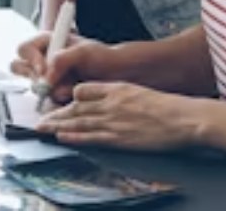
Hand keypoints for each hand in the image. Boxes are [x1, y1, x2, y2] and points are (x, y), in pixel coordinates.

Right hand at [10, 32, 112, 104]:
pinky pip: (46, 101)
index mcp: (48, 42)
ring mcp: (48, 78)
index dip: (31, 59)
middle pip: (20, 68)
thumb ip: (62, 59)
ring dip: (52, 90)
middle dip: (36, 77)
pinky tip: (73, 94)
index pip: (24, 49)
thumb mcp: (84, 52)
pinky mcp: (55, 93)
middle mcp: (44, 59)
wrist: (117, 75)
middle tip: (51, 81)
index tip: (43, 69)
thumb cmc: (103, 57)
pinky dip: (58, 100)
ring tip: (72, 86)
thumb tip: (46, 74)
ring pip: (34, 88)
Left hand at [37, 82, 201, 149]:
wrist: (183, 117)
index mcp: (118, 88)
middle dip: (57, 113)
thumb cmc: (168, 107)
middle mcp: (111, 102)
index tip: (61, 103)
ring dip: (58, 124)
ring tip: (43, 127)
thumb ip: (123, 95)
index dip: (70, 98)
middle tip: (41, 118)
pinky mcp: (119, 136)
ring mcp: (114, 119)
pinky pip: (90, 135)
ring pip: (78, 120)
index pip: (85, 89)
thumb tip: (113, 101)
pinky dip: (74, 135)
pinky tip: (62, 136)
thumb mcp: (141, 91)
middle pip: (76, 106)